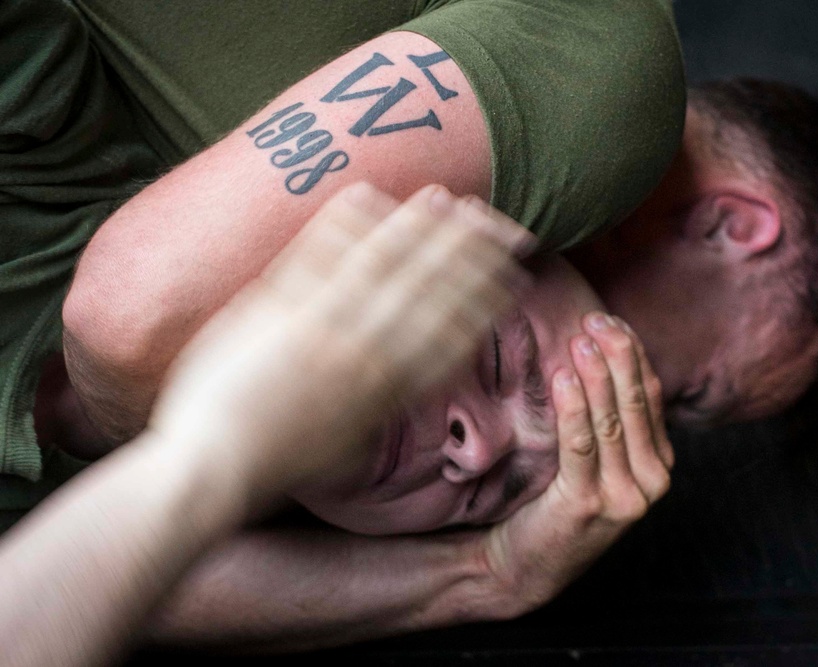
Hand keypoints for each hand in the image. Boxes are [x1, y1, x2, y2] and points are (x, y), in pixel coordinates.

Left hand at [149, 183, 533, 497]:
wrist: (209, 468)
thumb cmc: (276, 465)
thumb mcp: (346, 448)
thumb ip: (381, 410)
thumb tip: (406, 385)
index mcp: (385, 390)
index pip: (451, 332)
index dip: (486, 297)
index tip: (511, 273)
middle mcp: (362, 351)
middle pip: (428, 287)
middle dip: (469, 250)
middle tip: (497, 221)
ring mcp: (318, 323)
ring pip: (382, 262)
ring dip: (418, 225)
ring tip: (444, 196)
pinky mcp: (274, 305)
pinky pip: (317, 253)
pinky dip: (345, 221)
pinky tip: (368, 194)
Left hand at [478, 311, 672, 615]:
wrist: (526, 564)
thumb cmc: (559, 502)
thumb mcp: (598, 460)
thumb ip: (610, 419)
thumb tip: (600, 351)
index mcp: (659, 463)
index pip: (649, 395)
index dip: (631, 353)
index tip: (608, 318)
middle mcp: (651, 480)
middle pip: (635, 402)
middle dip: (617, 354)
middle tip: (594, 318)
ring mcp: (623, 496)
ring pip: (611, 420)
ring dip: (595, 376)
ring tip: (579, 340)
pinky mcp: (587, 504)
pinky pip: (581, 446)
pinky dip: (572, 410)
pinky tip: (562, 380)